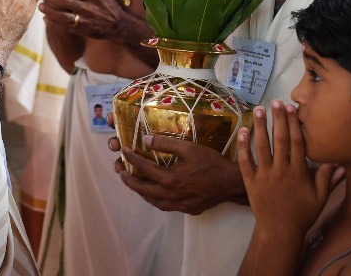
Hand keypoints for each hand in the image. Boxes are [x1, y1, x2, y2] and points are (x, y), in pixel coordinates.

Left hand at [40, 0, 125, 39]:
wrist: (118, 26)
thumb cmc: (110, 5)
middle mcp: (89, 9)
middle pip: (67, 2)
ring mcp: (85, 21)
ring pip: (64, 17)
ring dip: (51, 12)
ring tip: (41, 6)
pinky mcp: (82, 31)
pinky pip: (66, 28)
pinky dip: (55, 24)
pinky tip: (45, 18)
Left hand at [113, 134, 244, 214]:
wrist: (230, 183)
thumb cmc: (211, 163)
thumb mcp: (189, 149)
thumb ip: (166, 144)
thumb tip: (146, 140)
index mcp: (170, 179)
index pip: (144, 168)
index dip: (131, 158)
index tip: (123, 150)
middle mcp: (170, 195)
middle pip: (142, 189)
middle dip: (129, 180)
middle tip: (120, 171)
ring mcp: (178, 205)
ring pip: (152, 201)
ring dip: (140, 191)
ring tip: (133, 182)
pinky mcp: (185, 209)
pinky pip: (163, 206)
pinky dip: (154, 199)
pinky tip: (153, 193)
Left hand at [237, 101, 342, 235]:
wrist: (279, 231)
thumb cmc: (301, 214)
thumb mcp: (320, 199)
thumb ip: (328, 179)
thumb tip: (339, 162)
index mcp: (298, 172)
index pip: (297, 142)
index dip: (294, 124)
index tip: (292, 109)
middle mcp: (281, 170)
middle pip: (280, 140)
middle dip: (278, 119)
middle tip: (275, 102)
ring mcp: (264, 175)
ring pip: (261, 146)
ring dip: (260, 127)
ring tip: (259, 110)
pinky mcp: (250, 181)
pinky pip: (245, 161)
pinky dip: (243, 146)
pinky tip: (242, 131)